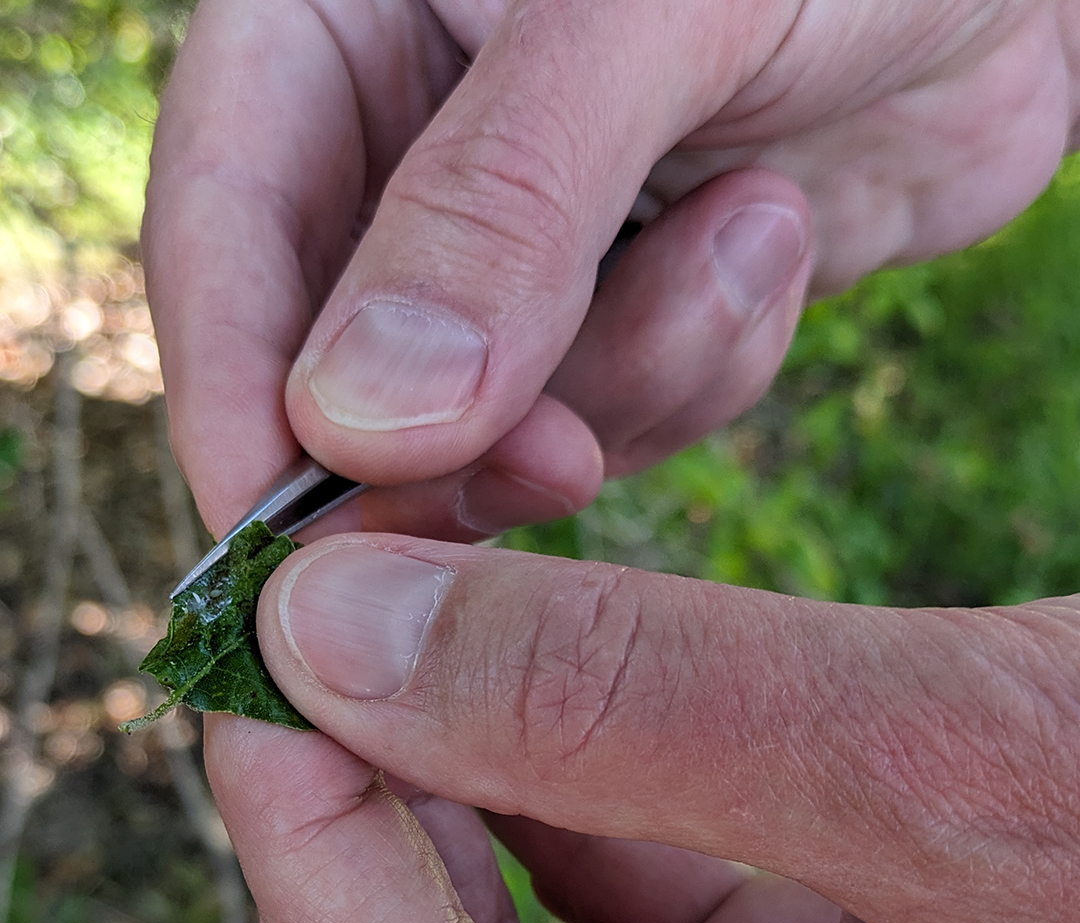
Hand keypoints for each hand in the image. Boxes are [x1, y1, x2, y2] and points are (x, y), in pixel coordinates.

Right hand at [144, 0, 1078, 540]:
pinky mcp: (616, 319)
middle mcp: (407, 160)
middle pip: (343, 369)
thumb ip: (499, 207)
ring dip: (632, 372)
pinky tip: (777, 239)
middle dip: (454, 446)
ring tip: (751, 226)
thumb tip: (356, 425)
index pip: (220, 236)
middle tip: (560, 464)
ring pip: (497, 420)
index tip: (281, 557)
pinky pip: (619, 415)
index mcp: (339, 33)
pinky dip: (702, 363)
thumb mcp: (648, 16)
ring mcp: (514, 257)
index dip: (236, 406)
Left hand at [203, 534, 1079, 922]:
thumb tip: (336, 621)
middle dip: (372, 770)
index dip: (312, 837)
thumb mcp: (980, 774)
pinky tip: (545, 622)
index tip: (262, 647)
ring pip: (540, 887)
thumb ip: (644, 707)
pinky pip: (641, 847)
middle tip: (318, 585)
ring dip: (469, 731)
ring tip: (414, 574)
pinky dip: (579, 737)